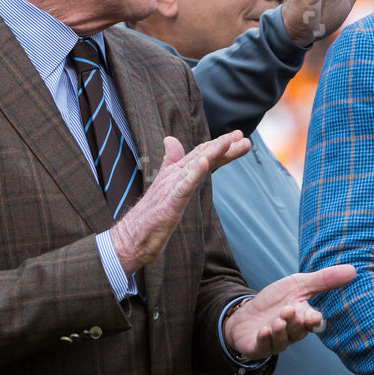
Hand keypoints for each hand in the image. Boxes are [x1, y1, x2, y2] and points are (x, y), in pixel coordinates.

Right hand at [110, 133, 248, 272]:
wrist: (131, 238)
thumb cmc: (150, 215)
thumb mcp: (166, 187)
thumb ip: (171, 162)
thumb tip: (170, 140)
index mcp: (176, 174)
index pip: (201, 154)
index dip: (220, 146)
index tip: (239, 138)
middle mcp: (174, 176)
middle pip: (202, 156)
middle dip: (223, 146)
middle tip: (242, 136)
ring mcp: (171, 189)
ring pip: (195, 166)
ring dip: (213, 153)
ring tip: (228, 142)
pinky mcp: (169, 204)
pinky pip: (183, 187)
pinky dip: (194, 174)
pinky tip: (204, 163)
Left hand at [222, 263, 355, 358]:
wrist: (246, 314)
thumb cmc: (275, 301)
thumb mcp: (297, 284)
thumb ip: (323, 280)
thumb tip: (354, 270)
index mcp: (303, 317)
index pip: (313, 322)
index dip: (314, 321)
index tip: (314, 317)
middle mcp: (291, 332)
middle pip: (298, 331)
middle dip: (294, 322)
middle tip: (289, 310)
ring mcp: (275, 341)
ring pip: (282, 340)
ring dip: (280, 331)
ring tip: (277, 321)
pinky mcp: (258, 347)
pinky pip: (263, 347)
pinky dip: (264, 340)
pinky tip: (263, 331)